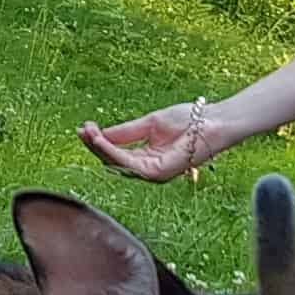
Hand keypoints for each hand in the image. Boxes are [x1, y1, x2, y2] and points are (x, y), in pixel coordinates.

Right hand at [79, 100, 227, 181]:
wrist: (213, 121)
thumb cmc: (189, 120)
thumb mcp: (150, 123)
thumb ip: (126, 132)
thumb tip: (101, 134)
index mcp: (147, 158)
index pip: (117, 154)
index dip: (100, 141)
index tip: (85, 127)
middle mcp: (148, 169)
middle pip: (113, 161)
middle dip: (96, 145)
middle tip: (82, 129)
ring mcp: (153, 173)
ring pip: (117, 163)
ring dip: (100, 148)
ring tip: (87, 132)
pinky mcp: (158, 172)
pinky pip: (128, 163)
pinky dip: (112, 151)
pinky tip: (101, 138)